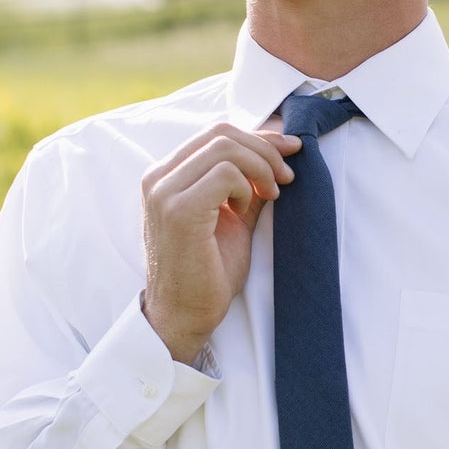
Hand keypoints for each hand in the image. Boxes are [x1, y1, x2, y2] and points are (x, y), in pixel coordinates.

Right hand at [141, 123, 299, 362]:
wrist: (184, 316)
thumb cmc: (207, 273)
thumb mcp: (232, 219)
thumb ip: (246, 186)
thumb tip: (278, 155)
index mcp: (165, 176)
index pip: (215, 134)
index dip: (258, 137)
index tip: (290, 151)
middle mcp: (158, 178)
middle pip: (220, 133)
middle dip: (264, 148)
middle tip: (286, 177)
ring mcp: (164, 193)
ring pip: (224, 147)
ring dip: (260, 167)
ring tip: (271, 195)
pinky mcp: (179, 210)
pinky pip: (224, 173)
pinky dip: (246, 185)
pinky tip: (248, 209)